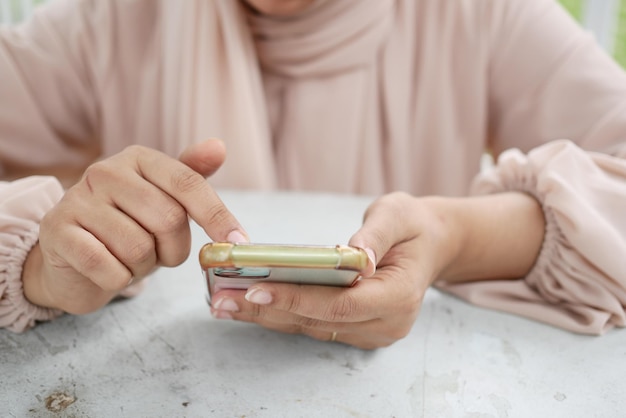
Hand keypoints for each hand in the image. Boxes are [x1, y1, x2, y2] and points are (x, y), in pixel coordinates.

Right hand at [22, 140, 246, 313]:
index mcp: (138, 159)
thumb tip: (219, 147)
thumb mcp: (163, 203)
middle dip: (174, 249)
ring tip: (128, 259)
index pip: (188, 183)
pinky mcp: (57, 233)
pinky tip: (109, 271)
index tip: (240, 241)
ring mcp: (76, 199)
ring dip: (142, 267)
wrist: (71, 260)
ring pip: (139, 248)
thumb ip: (191, 179)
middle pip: (169, 219)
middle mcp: (105, 171)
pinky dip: (118, 280)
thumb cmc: (127, 228)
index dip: (217, 215)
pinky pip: (108, 268)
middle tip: (159, 254)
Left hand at [210, 191, 544, 349]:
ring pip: (311, 328)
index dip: (299, 299)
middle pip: (319, 321)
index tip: (257, 291)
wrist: (428, 246)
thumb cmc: (413, 227)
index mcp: (399, 295)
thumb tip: (355, 254)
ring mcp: (372, 332)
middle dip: (267, 310)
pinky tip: (248, 304)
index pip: (343, 304)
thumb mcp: (399, 215)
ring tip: (223, 303)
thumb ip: (376, 234)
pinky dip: (280, 314)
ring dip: (266, 316)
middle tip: (221, 299)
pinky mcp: (357, 330)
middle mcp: (386, 323)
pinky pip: (313, 325)